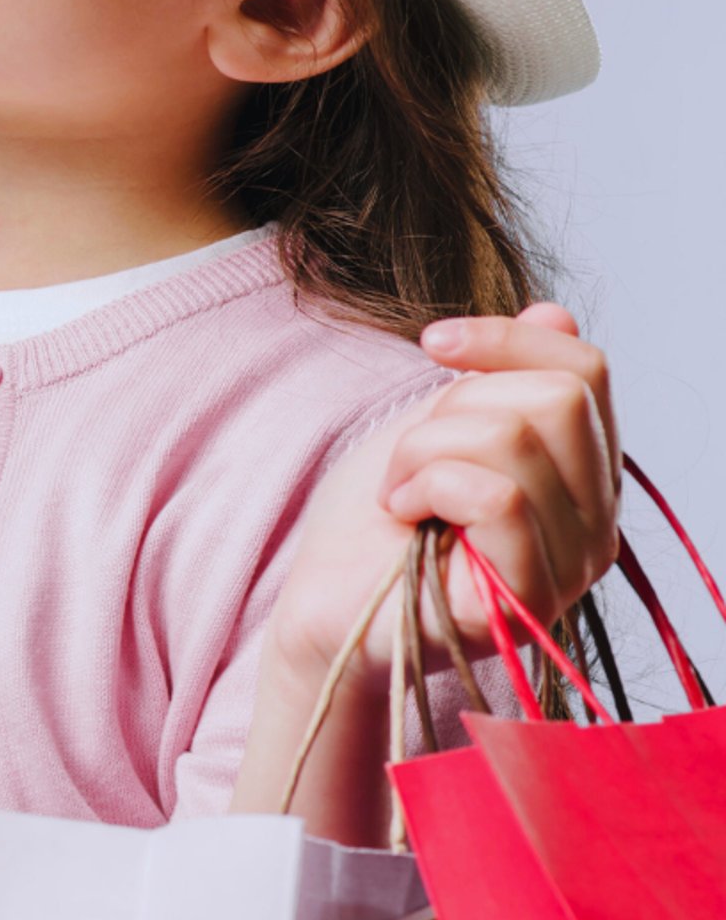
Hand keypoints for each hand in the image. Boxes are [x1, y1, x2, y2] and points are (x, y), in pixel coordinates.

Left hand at [269, 304, 620, 694]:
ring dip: (424, 448)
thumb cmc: (375, 524)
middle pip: (556, 397)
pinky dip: (427, 485)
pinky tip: (404, 516)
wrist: (322, 607)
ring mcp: (569, 569)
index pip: (586, 370)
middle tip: (409, 457)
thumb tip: (556, 313)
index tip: (430, 345)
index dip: (506, 339)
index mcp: (583, 475)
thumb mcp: (435, 425)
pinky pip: (498, 496)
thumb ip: (499, 380)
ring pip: (517, 438)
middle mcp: (597, 523)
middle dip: (456, 405)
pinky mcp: (525, 602)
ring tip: (399, 491)